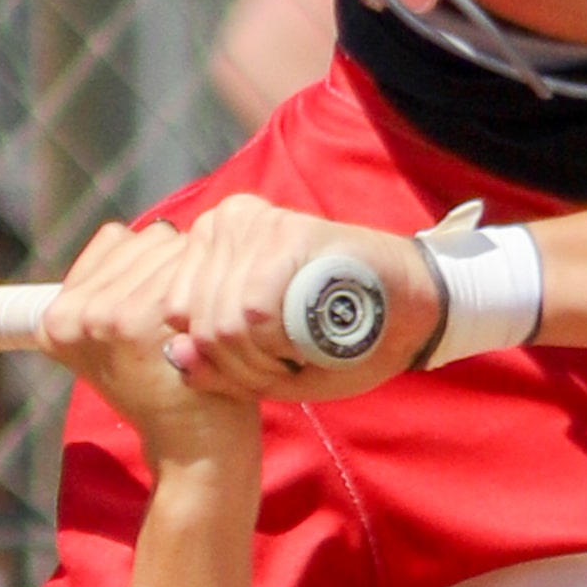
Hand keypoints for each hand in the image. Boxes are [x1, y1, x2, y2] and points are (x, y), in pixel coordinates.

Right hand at [42, 221, 262, 474]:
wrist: (193, 450)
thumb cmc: (166, 389)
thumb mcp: (113, 345)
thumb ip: (112, 288)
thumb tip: (149, 231)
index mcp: (55, 319)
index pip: (115, 240)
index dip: (150, 267)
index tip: (160, 310)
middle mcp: (74, 314)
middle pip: (145, 241)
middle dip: (175, 269)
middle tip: (183, 324)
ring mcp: (108, 316)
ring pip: (171, 250)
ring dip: (198, 276)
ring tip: (197, 326)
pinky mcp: (145, 320)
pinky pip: (193, 266)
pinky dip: (214, 287)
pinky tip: (212, 326)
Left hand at [115, 195, 442, 403]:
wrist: (414, 304)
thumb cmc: (336, 333)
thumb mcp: (264, 354)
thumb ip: (213, 358)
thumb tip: (172, 354)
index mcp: (211, 239)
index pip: (176, 311)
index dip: (216, 355)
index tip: (264, 361)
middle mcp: (224, 220)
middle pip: (197, 322)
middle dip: (240, 365)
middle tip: (287, 362)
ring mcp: (254, 224)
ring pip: (221, 325)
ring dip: (261, 362)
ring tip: (299, 351)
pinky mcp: (286, 233)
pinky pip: (252, 316)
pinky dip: (279, 347)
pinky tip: (309, 340)